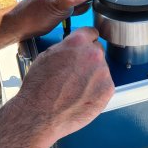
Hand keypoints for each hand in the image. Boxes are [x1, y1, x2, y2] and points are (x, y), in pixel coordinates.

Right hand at [14, 27, 113, 147]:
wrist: (39, 115)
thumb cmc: (39, 88)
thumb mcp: (47, 55)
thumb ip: (66, 47)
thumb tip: (73, 48)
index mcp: (78, 41)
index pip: (91, 32)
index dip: (86, 41)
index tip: (86, 46)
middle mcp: (93, 53)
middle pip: (97, 51)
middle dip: (89, 59)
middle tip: (76, 73)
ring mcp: (103, 72)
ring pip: (101, 69)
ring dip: (93, 75)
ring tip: (76, 88)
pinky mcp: (108, 89)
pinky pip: (105, 85)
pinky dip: (97, 90)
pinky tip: (82, 96)